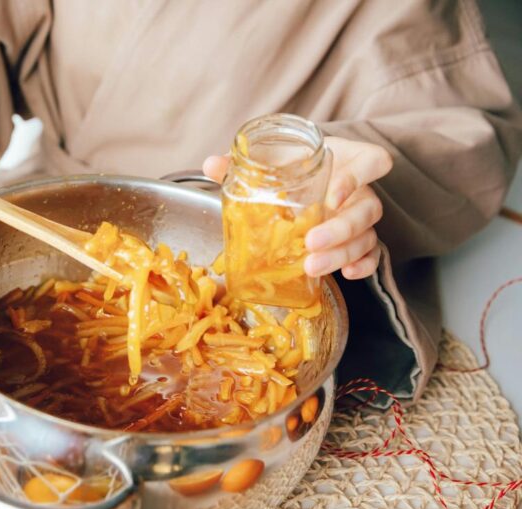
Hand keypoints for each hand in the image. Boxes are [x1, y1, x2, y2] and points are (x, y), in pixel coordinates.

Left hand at [202, 136, 391, 279]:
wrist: (307, 171)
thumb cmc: (294, 161)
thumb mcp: (275, 156)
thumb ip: (247, 160)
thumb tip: (210, 165)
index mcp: (349, 160)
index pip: (374, 161)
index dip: (358, 177)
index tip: (332, 194)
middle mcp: (361, 189)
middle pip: (368, 209)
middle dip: (340, 229)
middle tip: (310, 242)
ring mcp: (361, 217)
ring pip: (367, 236)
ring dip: (341, 253)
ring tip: (311, 267)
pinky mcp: (360, 239)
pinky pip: (373, 255)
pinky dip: (363, 266)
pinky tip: (346, 275)